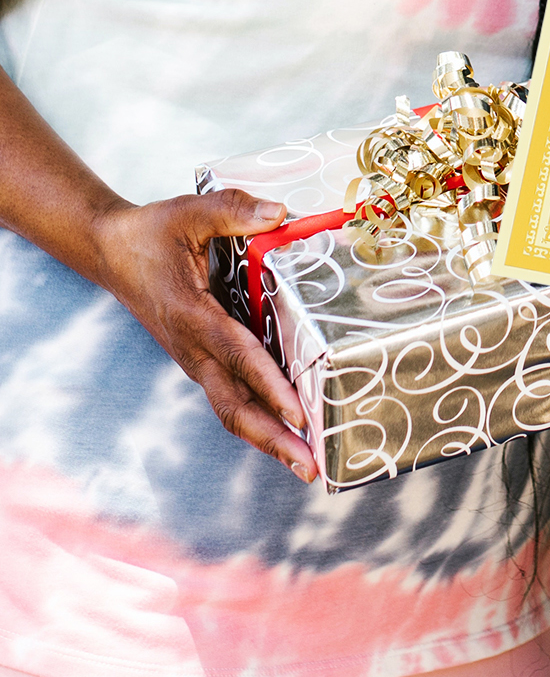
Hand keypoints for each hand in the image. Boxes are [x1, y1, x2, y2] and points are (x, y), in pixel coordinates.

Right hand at [90, 190, 316, 482]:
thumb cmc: (153, 232)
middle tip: (311, 466)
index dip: (270, 386)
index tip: (300, 414)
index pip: (239, 357)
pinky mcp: (199, 359)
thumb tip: (277, 213)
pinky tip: (286, 430)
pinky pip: (230, 395)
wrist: (112, 251)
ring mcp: (195, 359)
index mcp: (192, 316)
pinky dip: (258, 417)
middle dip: (274, 438)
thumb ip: (232, 210)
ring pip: (232, 408)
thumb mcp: (190, 212)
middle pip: (235, 405)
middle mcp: (193, 349)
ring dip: (268, 438)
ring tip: (306, 463)